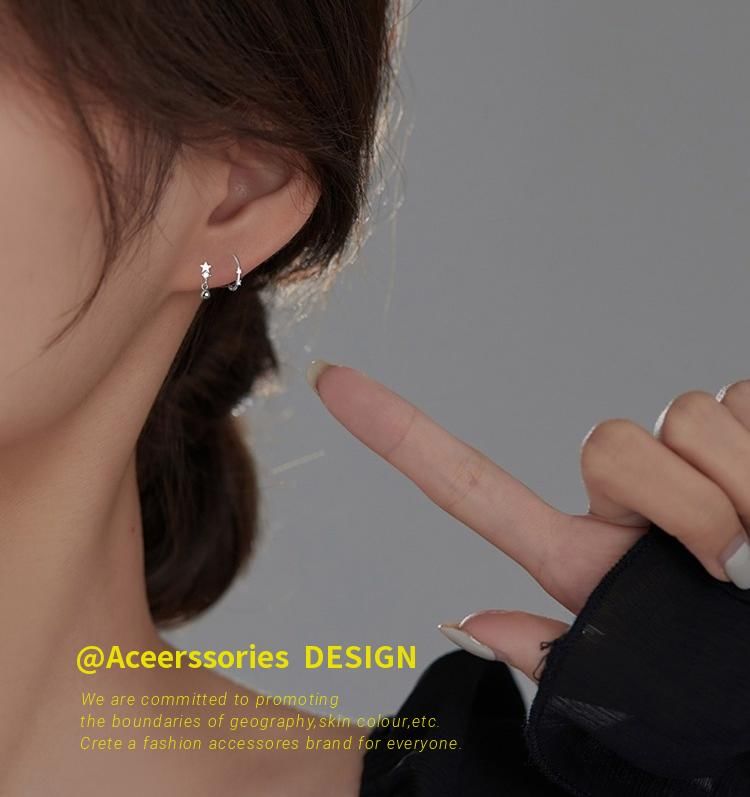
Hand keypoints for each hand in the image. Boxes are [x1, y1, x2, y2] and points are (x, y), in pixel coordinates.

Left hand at [306, 361, 749, 682]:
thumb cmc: (724, 688)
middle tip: (724, 567)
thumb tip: (462, 621)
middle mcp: (617, 494)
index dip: (394, 432)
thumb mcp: (638, 687)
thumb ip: (558, 656)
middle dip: (678, 504)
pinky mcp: (736, 417)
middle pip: (607, 442)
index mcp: (579, 556)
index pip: (467, 486)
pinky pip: (741, 399)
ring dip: (738, 488)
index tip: (327, 381)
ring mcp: (677, 451)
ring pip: (683, 416)